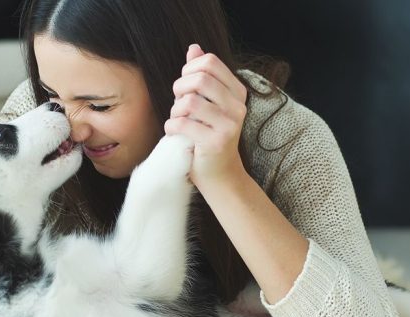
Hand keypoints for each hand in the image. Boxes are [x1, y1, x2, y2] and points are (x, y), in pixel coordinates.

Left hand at [165, 44, 248, 191]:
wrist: (219, 174)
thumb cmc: (208, 136)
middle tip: (178, 104)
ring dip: (175, 111)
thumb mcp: (207, 103)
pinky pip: (182, 124)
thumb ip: (201, 76)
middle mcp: (237, 106)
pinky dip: (171, 127)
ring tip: (178, 121)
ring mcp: (229, 125)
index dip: (189, 70)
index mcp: (237, 92)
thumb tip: (194, 48)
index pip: (209, 62)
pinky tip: (175, 133)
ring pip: (189, 102)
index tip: (185, 87)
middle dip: (179, 89)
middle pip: (199, 79)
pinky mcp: (216, 142)